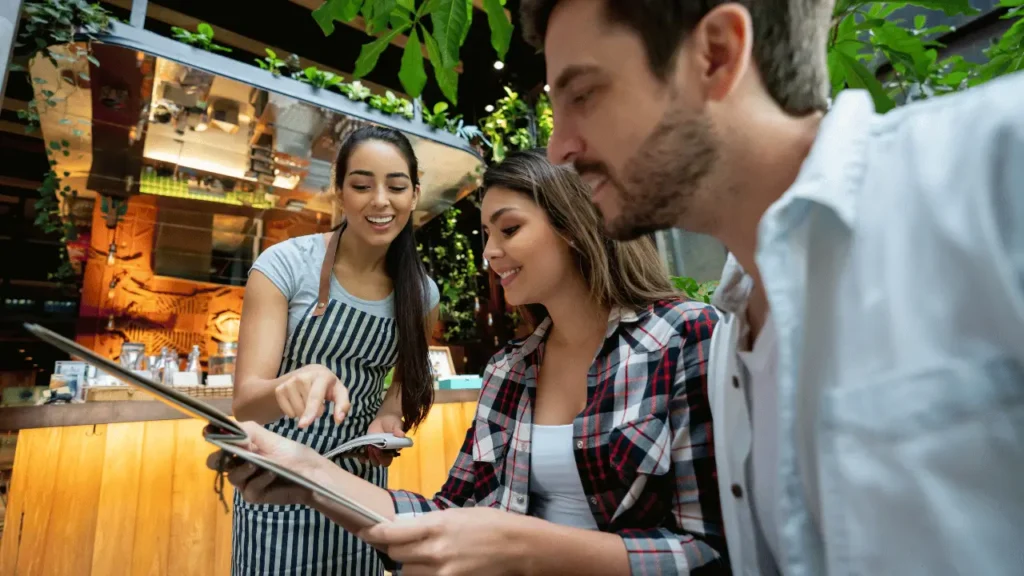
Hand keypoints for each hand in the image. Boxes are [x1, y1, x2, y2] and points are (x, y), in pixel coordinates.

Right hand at [206, 421, 322, 506]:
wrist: (310, 473)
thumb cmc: (291, 454)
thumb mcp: (269, 438)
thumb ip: (247, 431)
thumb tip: (224, 428)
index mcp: (243, 448)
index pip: (221, 442)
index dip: (213, 437)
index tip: (208, 433)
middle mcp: (240, 464)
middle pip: (217, 463)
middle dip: (218, 459)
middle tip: (224, 455)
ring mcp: (246, 481)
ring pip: (232, 477)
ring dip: (244, 469)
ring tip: (257, 464)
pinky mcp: (254, 495)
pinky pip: (249, 488)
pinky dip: (259, 480)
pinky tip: (271, 474)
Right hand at [274, 364, 350, 428]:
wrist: (309, 373)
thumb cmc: (328, 387)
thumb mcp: (339, 392)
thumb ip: (343, 405)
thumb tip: (339, 420)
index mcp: (320, 376)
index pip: (314, 397)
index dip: (310, 411)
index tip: (303, 425)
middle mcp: (302, 376)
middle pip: (305, 409)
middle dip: (314, 413)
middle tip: (319, 404)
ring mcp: (289, 382)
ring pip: (296, 412)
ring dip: (304, 414)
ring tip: (308, 402)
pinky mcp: (280, 389)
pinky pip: (287, 412)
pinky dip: (294, 413)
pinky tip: (299, 403)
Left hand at [359, 507, 530, 575]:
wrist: (519, 547)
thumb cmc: (490, 524)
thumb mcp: (456, 515)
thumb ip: (429, 523)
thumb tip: (406, 529)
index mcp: (435, 526)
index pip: (391, 533)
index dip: (374, 533)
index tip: (366, 531)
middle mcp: (435, 551)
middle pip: (395, 555)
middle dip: (393, 548)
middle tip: (397, 543)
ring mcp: (442, 573)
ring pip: (406, 573)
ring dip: (408, 566)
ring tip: (421, 557)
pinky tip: (431, 569)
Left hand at [365, 413, 404, 466]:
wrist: (384, 419)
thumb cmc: (393, 423)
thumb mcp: (397, 425)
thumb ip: (398, 430)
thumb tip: (401, 435)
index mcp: (393, 450)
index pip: (388, 460)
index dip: (384, 458)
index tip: (381, 450)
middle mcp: (384, 453)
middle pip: (380, 462)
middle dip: (376, 458)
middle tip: (374, 448)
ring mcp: (376, 451)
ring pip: (373, 460)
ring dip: (370, 456)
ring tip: (369, 447)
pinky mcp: (368, 447)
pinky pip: (365, 455)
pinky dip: (362, 458)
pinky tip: (360, 456)